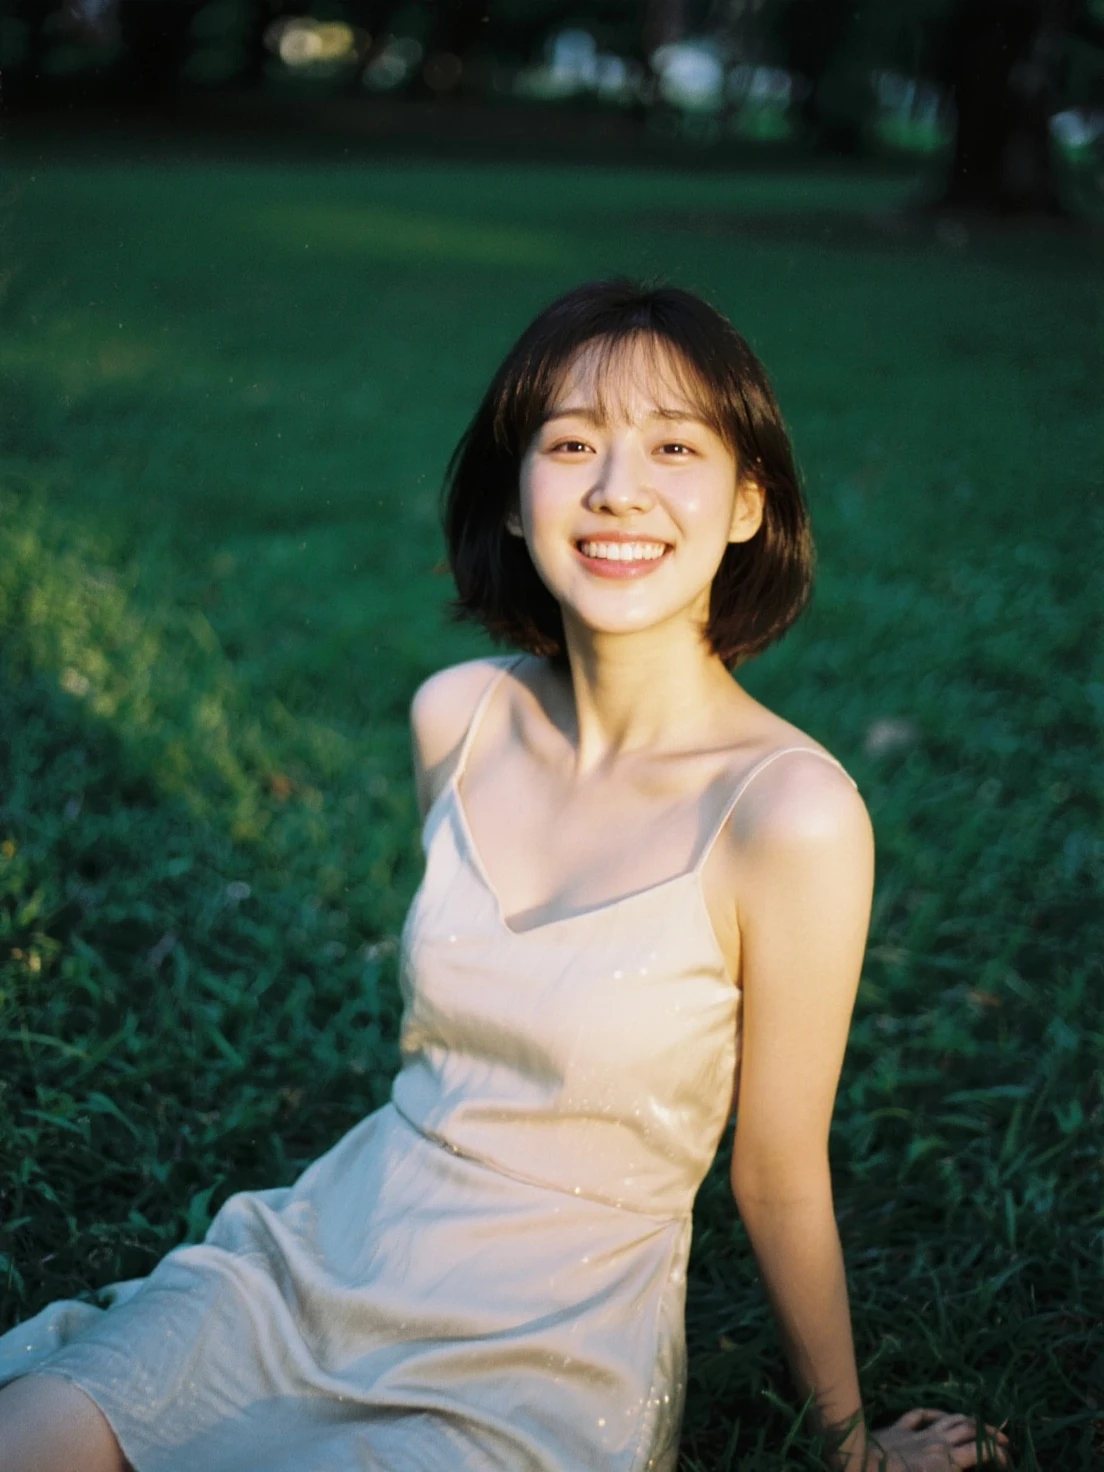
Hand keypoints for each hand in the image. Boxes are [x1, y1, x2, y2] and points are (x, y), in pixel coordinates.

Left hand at [863, 1408, 1010, 1469]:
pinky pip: (920, 1415)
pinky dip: (935, 1414)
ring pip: (949, 1418)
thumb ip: (953, 1470)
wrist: (859, 1467)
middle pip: (970, 1429)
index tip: (1007, 1462)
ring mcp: (917, 1432)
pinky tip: (941, 1415)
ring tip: (980, 1426)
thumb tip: (966, 1468)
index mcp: (947, 1462)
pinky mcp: (898, 1429)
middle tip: (1004, 1442)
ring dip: (967, 1421)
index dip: (999, 1455)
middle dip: (990, 1434)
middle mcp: (936, 1442)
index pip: (981, 1452)